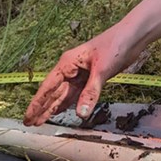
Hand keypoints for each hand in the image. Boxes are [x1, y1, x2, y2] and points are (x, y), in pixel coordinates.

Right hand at [24, 22, 144, 125]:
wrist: (133, 36)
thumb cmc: (115, 45)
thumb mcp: (101, 70)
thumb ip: (90, 92)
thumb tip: (80, 114)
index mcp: (67, 63)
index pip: (47, 87)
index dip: (37, 104)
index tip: (27, 117)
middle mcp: (71, 69)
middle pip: (53, 92)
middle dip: (42, 108)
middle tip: (30, 124)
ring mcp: (81, 74)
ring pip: (64, 94)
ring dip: (53, 108)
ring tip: (41, 121)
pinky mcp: (92, 78)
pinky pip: (77, 94)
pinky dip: (69, 103)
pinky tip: (61, 111)